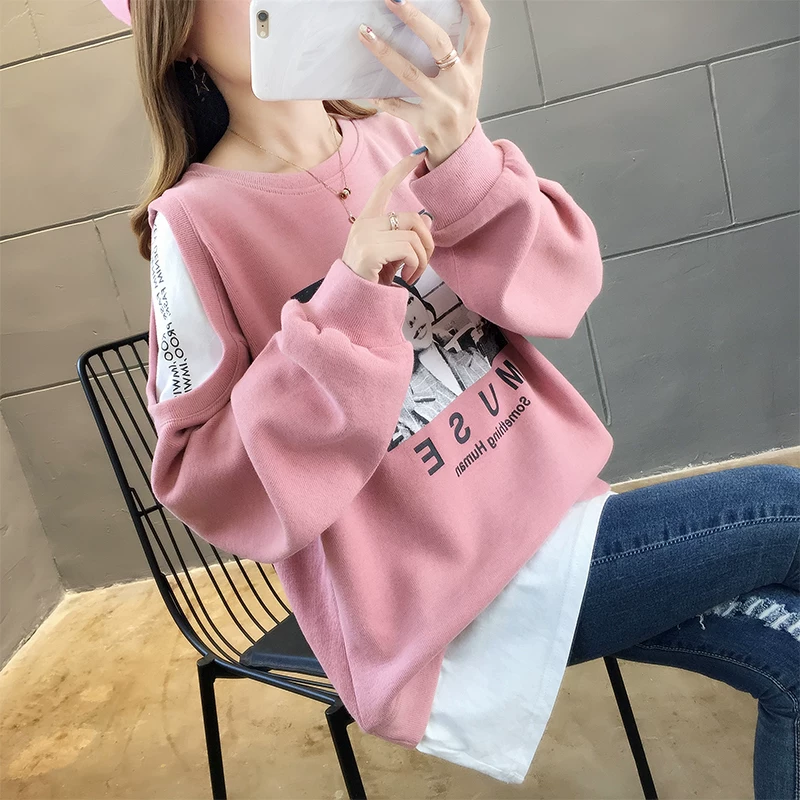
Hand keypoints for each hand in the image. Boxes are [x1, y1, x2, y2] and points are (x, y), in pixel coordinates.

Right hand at [342, 149, 434, 285]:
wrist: (351, 301)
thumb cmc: (369, 279)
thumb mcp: (390, 254)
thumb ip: (405, 236)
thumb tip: (428, 219)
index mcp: (367, 221)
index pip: (384, 186)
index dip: (401, 168)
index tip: (418, 152)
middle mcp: (364, 224)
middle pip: (412, 218)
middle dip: (427, 243)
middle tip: (422, 264)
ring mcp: (365, 236)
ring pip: (413, 236)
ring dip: (422, 260)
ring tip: (413, 275)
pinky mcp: (370, 250)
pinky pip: (408, 250)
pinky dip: (415, 266)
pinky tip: (406, 278)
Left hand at [359, 0, 490, 168]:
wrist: (459, 153)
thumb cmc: (459, 111)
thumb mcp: (468, 81)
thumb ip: (457, 54)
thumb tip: (425, 23)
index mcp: (474, 69)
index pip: (480, 27)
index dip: (471, 2)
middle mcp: (461, 85)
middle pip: (440, 43)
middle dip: (415, 19)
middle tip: (394, 0)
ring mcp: (443, 105)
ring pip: (410, 73)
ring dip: (385, 52)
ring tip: (365, 33)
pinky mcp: (426, 124)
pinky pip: (397, 106)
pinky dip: (382, 98)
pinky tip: (369, 89)